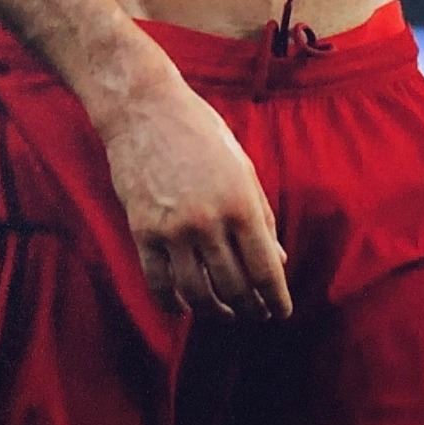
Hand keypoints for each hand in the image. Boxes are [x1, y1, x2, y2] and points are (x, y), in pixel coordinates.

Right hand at [98, 79, 291, 322]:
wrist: (145, 110)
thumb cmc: (200, 131)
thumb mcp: (242, 167)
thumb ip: (261, 215)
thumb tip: (277, 259)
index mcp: (241, 203)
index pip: (265, 269)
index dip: (276, 299)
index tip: (280, 312)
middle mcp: (209, 222)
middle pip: (234, 288)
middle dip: (250, 308)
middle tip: (254, 314)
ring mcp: (173, 230)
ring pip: (197, 293)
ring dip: (214, 312)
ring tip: (224, 314)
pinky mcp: (143, 232)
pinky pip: (158, 282)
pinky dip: (172, 303)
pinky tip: (183, 308)